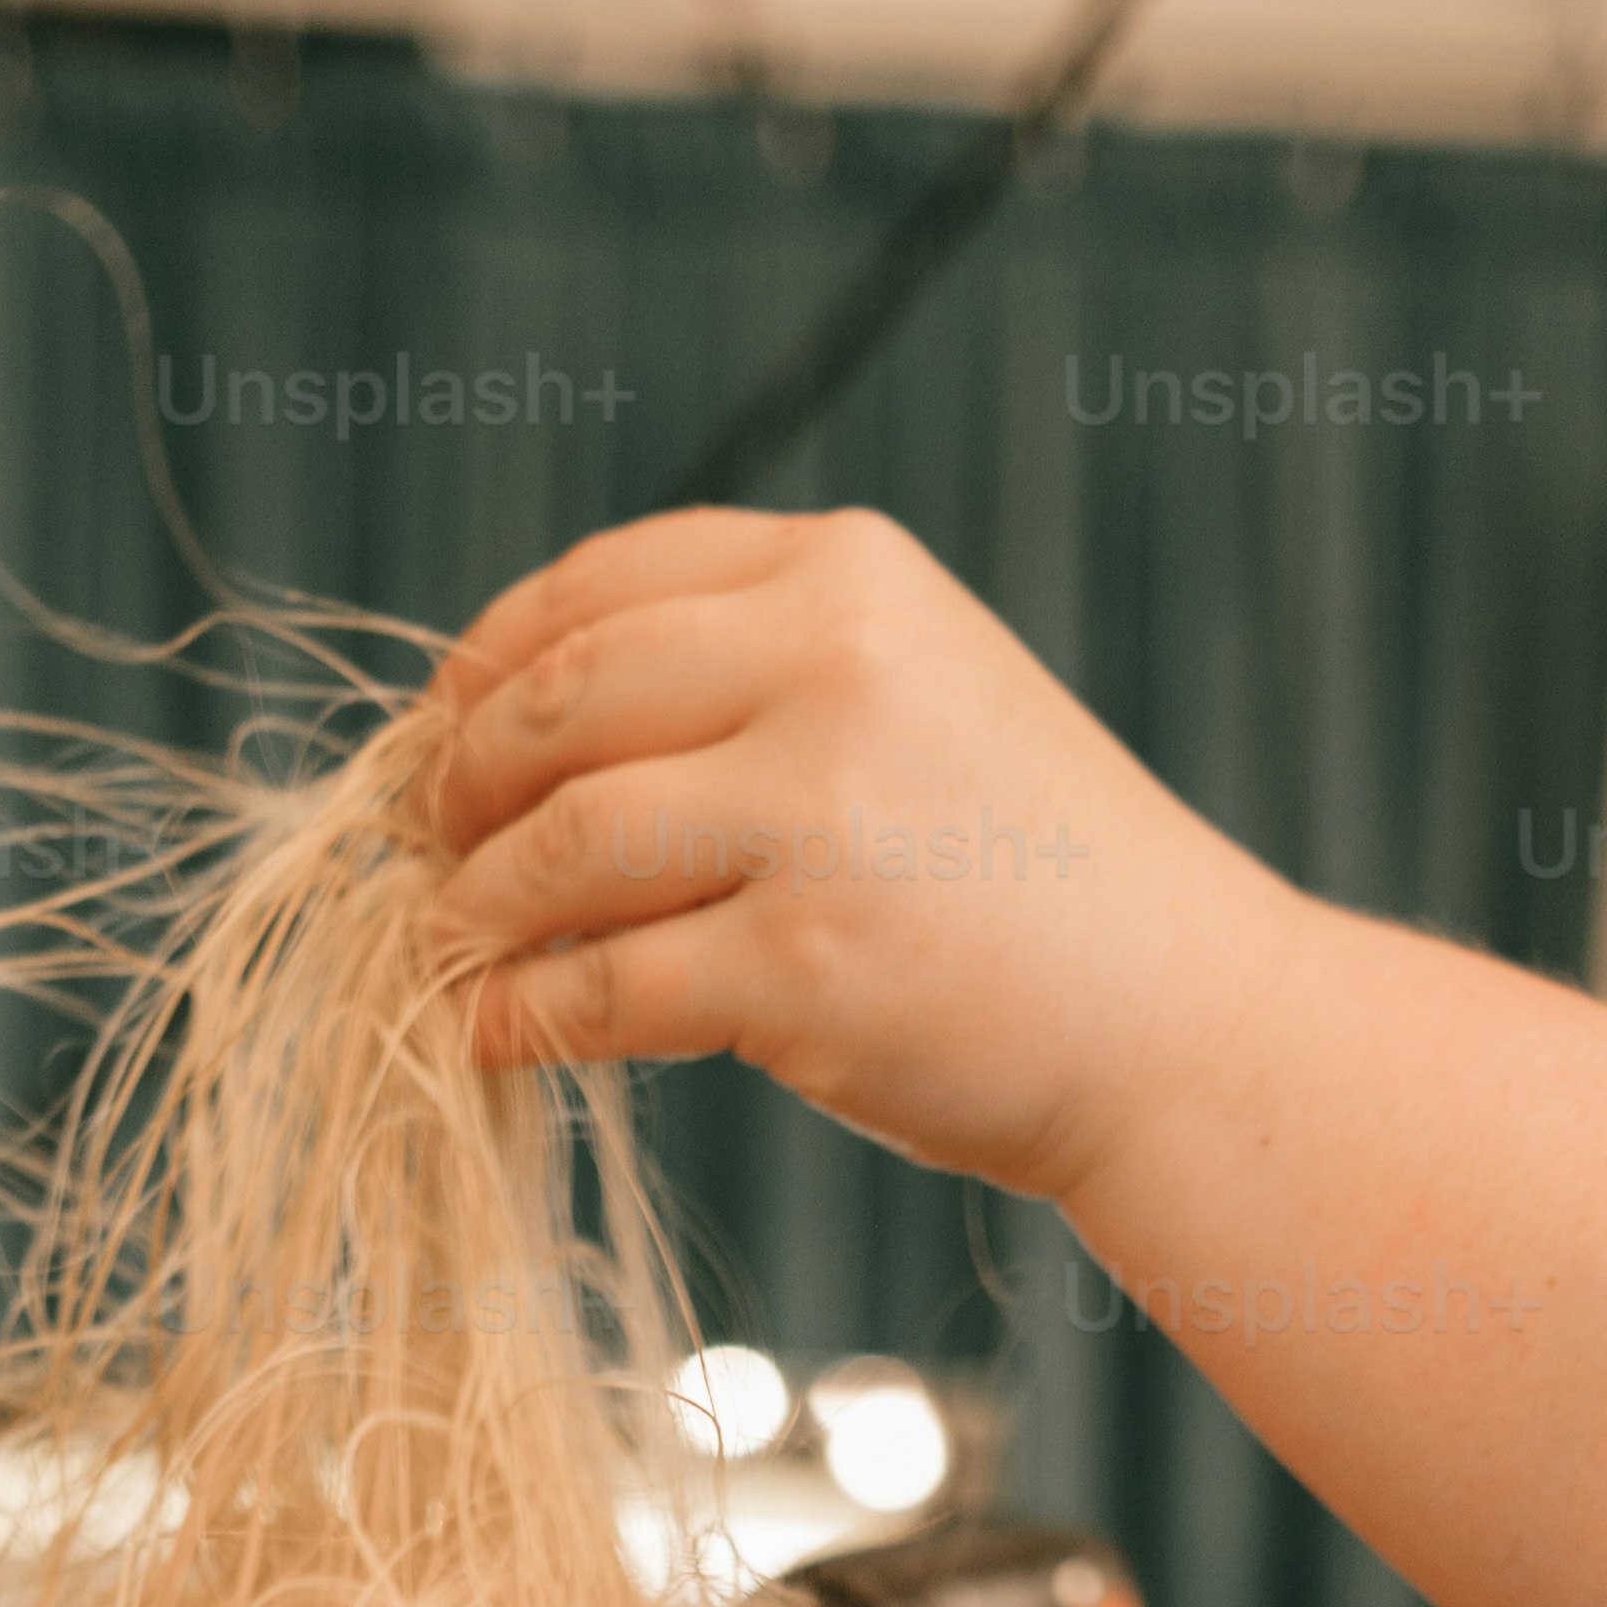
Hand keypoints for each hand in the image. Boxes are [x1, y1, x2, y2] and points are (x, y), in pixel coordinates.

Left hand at [424, 505, 1266, 1203]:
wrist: (1181, 1020)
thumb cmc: (1034, 880)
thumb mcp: (915, 699)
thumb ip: (758, 676)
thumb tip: (527, 726)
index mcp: (848, 576)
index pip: (604, 585)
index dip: (488, 662)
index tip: (441, 729)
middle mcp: (832, 667)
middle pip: (559, 703)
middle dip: (461, 782)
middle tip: (425, 847)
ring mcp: (820, 817)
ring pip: (563, 846)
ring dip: (472, 905)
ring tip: (447, 943)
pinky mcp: (805, 966)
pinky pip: (599, 989)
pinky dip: (519, 1014)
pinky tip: (489, 1030)